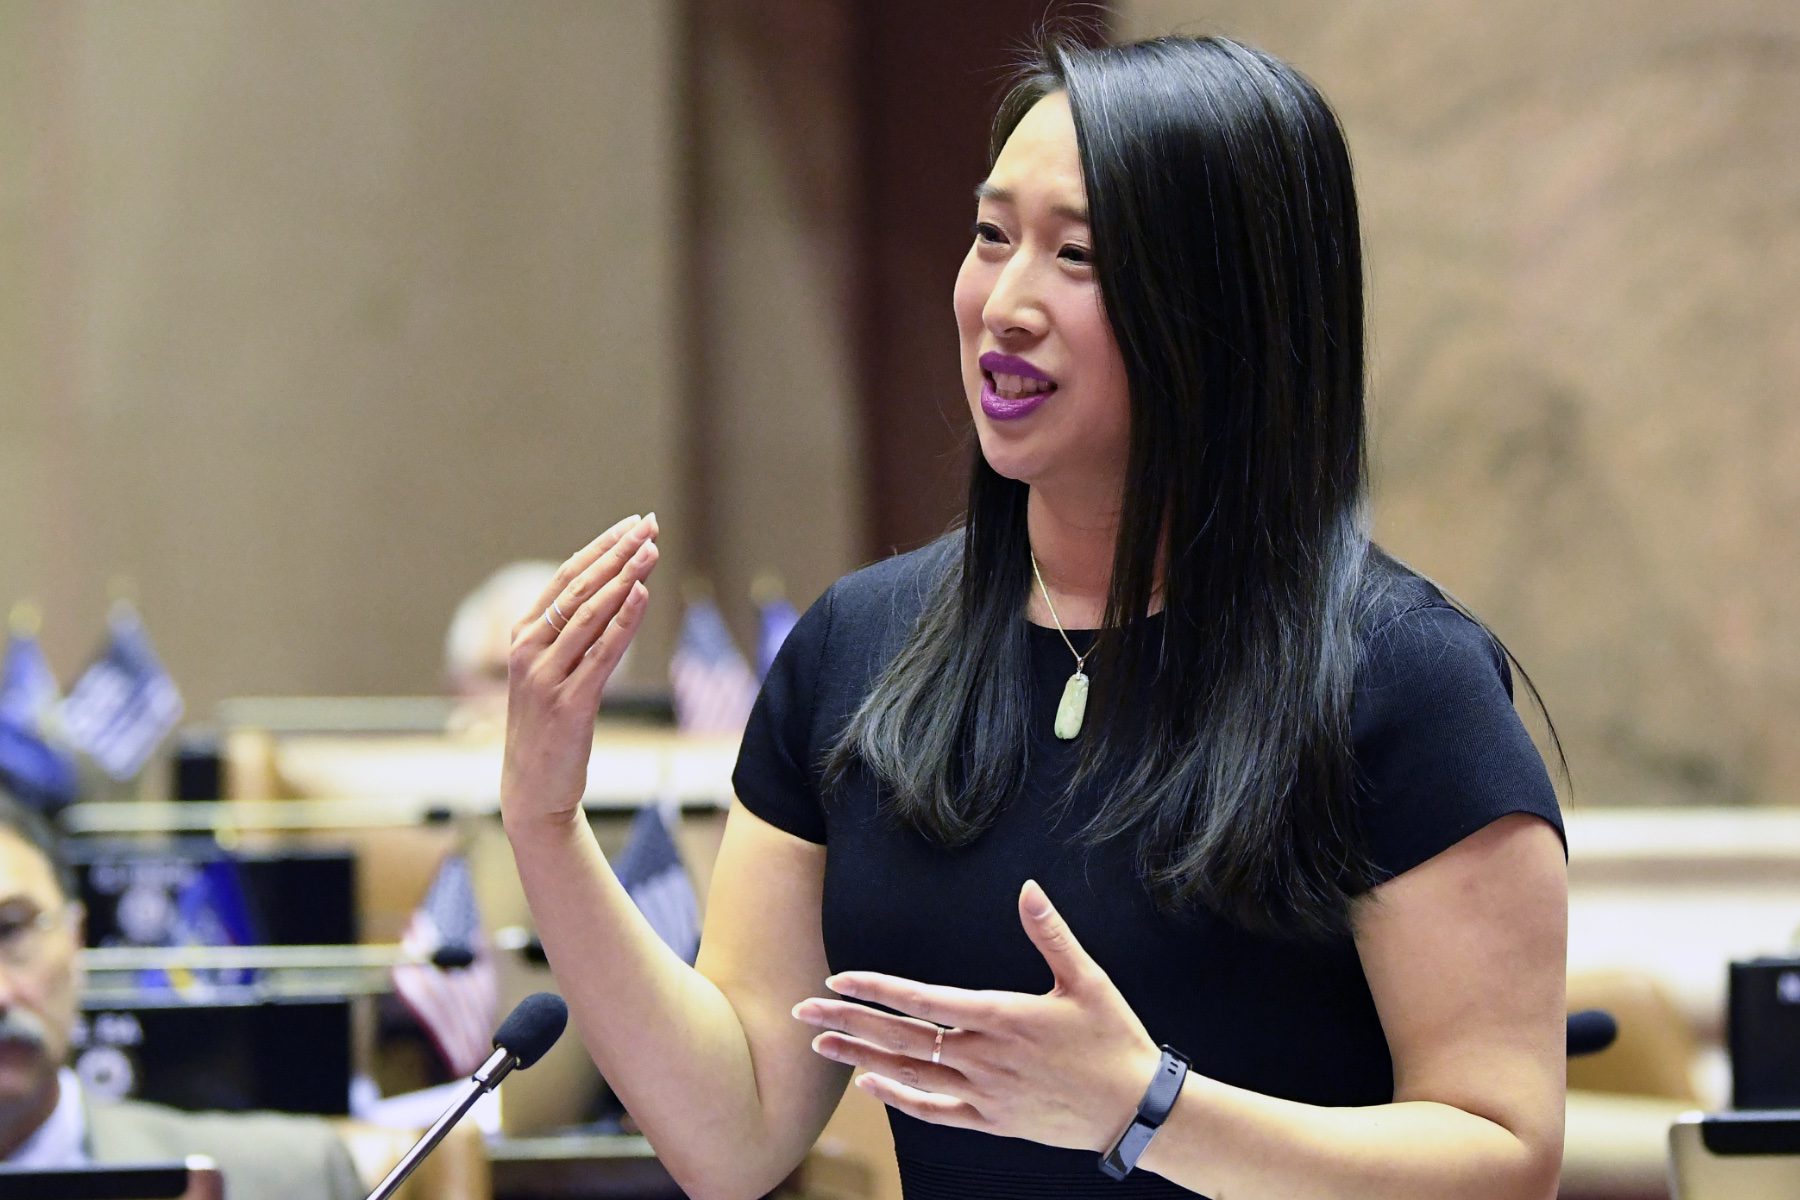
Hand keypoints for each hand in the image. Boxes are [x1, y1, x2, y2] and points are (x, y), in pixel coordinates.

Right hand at [500, 512, 659, 831]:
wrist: (532, 790)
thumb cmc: (548, 729)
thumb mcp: (550, 673)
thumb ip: (570, 635)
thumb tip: (611, 594)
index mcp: (522, 637)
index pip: (566, 577)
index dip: (601, 547)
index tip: (632, 522)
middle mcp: (529, 650)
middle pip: (579, 588)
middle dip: (617, 552)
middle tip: (648, 524)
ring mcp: (547, 676)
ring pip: (590, 614)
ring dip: (624, 577)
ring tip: (652, 549)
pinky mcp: (570, 703)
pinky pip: (602, 653)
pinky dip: (623, 621)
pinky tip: (642, 595)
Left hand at [791, 879, 1163, 1152]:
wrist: (1135, 1109)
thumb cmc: (1114, 1039)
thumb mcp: (1087, 979)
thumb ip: (1050, 933)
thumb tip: (1028, 887)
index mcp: (1002, 1018)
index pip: (924, 1001)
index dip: (877, 990)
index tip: (838, 979)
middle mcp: (984, 1058)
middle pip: (902, 1038)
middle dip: (848, 1022)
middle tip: (802, 1011)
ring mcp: (985, 1094)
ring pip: (910, 1075)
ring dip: (862, 1058)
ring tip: (820, 1044)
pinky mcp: (993, 1121)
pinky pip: (935, 1111)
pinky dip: (899, 1098)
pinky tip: (871, 1085)